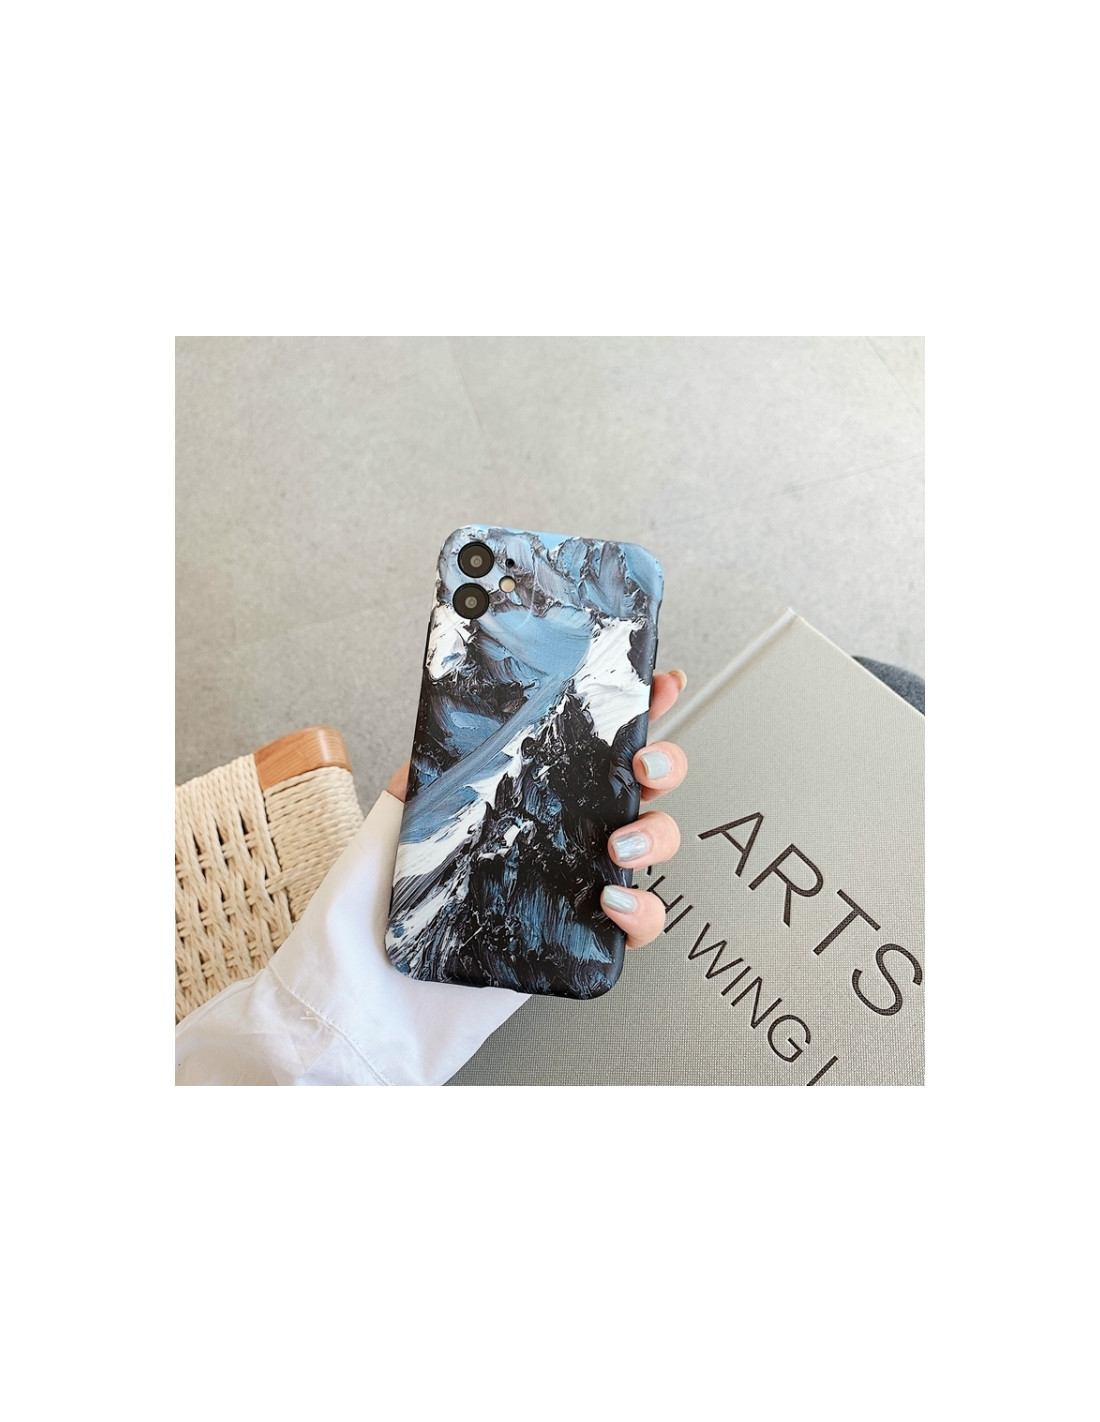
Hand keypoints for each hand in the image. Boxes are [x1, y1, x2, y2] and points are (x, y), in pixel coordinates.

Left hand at [385, 668, 689, 951]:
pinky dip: (642, 909)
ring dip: (655, 833)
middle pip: (635, 787)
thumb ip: (411, 787)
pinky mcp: (577, 943)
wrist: (361, 1012)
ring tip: (617, 844)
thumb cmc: (361, 927)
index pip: (578, 743)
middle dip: (662, 763)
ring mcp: (568, 886)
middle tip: (642, 765)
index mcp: (511, 799)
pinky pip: (637, 923)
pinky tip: (613, 901)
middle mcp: (550, 837)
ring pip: (649, 846)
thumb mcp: (379, 837)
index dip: (627, 709)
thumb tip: (438, 740)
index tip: (658, 682)